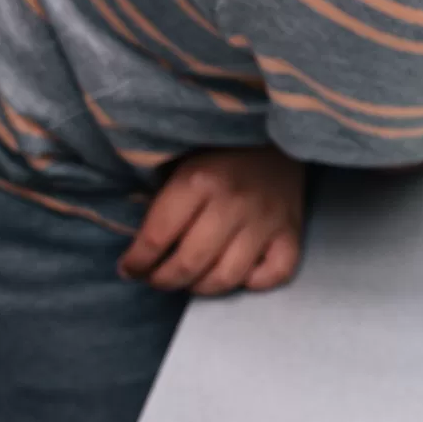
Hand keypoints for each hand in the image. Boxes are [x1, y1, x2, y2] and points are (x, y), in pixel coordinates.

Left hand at [118, 147, 307, 294]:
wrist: (275, 134)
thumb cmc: (220, 150)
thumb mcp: (181, 162)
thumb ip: (163, 200)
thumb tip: (141, 245)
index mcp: (199, 181)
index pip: (157, 237)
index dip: (137, 261)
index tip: (129, 268)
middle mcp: (233, 204)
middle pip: (190, 263)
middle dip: (163, 280)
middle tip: (156, 278)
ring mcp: (266, 222)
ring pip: (228, 277)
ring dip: (202, 287)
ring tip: (191, 281)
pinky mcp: (292, 232)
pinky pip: (276, 274)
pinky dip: (254, 283)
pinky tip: (240, 274)